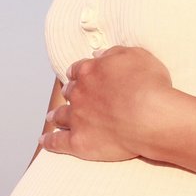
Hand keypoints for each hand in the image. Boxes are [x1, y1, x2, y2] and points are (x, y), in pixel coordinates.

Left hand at [44, 45, 172, 160]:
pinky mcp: (78, 141)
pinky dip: (50, 141)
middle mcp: (79, 93)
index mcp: (90, 72)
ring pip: (60, 116)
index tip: (76, 77)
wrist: (151, 116)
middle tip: (67, 97)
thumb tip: (98, 55)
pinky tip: (44, 141)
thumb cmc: (149, 86)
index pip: (78, 70)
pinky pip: (57, 142)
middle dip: (69, 94)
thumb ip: (114, 54)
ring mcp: (77, 118)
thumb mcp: (136, 56)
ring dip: (56, 116)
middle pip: (69, 93)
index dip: (78, 74)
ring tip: (52, 118)